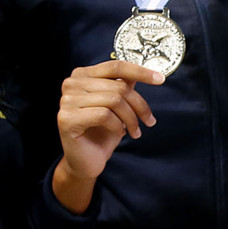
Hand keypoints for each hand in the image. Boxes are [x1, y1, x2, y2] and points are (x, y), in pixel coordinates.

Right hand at [51, 61, 163, 212]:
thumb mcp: (117, 106)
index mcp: (82, 75)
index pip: (116, 66)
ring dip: (131, 119)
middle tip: (149, 121)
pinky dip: (118, 125)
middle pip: (118, 86)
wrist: (85, 162)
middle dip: (140, 106)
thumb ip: (123, 86)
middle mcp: (72, 84)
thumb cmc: (101, 134)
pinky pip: (104, 115)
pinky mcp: (67, 119)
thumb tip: (143, 72)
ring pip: (114, 100)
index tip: (160, 79)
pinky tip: (119, 133)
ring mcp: (67, 101)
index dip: (140, 71)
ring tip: (135, 131)